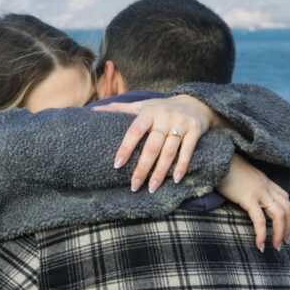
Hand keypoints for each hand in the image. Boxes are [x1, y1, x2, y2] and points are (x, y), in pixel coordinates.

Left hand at [93, 95, 221, 192]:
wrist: (196, 101)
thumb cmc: (162, 108)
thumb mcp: (142, 105)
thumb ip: (120, 109)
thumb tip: (93, 112)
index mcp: (148, 112)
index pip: (134, 131)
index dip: (125, 148)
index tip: (117, 165)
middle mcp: (164, 117)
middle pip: (152, 146)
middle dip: (143, 167)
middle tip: (134, 186)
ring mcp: (180, 124)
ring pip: (170, 151)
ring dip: (161, 172)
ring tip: (152, 188)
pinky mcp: (195, 130)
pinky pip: (188, 151)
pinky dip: (183, 166)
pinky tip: (176, 180)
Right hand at [217, 154, 289, 251]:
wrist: (216, 156)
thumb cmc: (223, 166)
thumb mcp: (241, 176)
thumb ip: (247, 185)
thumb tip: (244, 196)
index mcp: (265, 181)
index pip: (285, 199)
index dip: (287, 215)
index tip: (283, 228)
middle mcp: (266, 186)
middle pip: (287, 208)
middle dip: (287, 227)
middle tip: (283, 242)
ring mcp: (259, 191)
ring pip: (279, 215)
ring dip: (279, 233)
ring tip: (275, 247)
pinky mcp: (248, 197)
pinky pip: (260, 219)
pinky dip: (262, 234)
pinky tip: (260, 245)